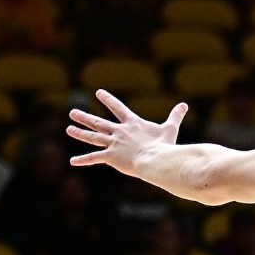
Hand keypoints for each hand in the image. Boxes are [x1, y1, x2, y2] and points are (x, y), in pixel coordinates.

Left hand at [67, 89, 187, 172]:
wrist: (154, 159)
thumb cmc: (164, 145)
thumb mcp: (170, 129)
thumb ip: (175, 116)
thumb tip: (185, 105)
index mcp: (132, 123)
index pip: (117, 108)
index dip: (108, 100)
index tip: (99, 93)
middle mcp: (119, 131)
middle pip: (98, 122)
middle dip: (85, 117)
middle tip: (73, 112)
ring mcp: (113, 144)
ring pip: (92, 137)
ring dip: (79, 133)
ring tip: (69, 129)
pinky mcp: (110, 157)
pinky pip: (94, 158)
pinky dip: (83, 160)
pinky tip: (72, 161)